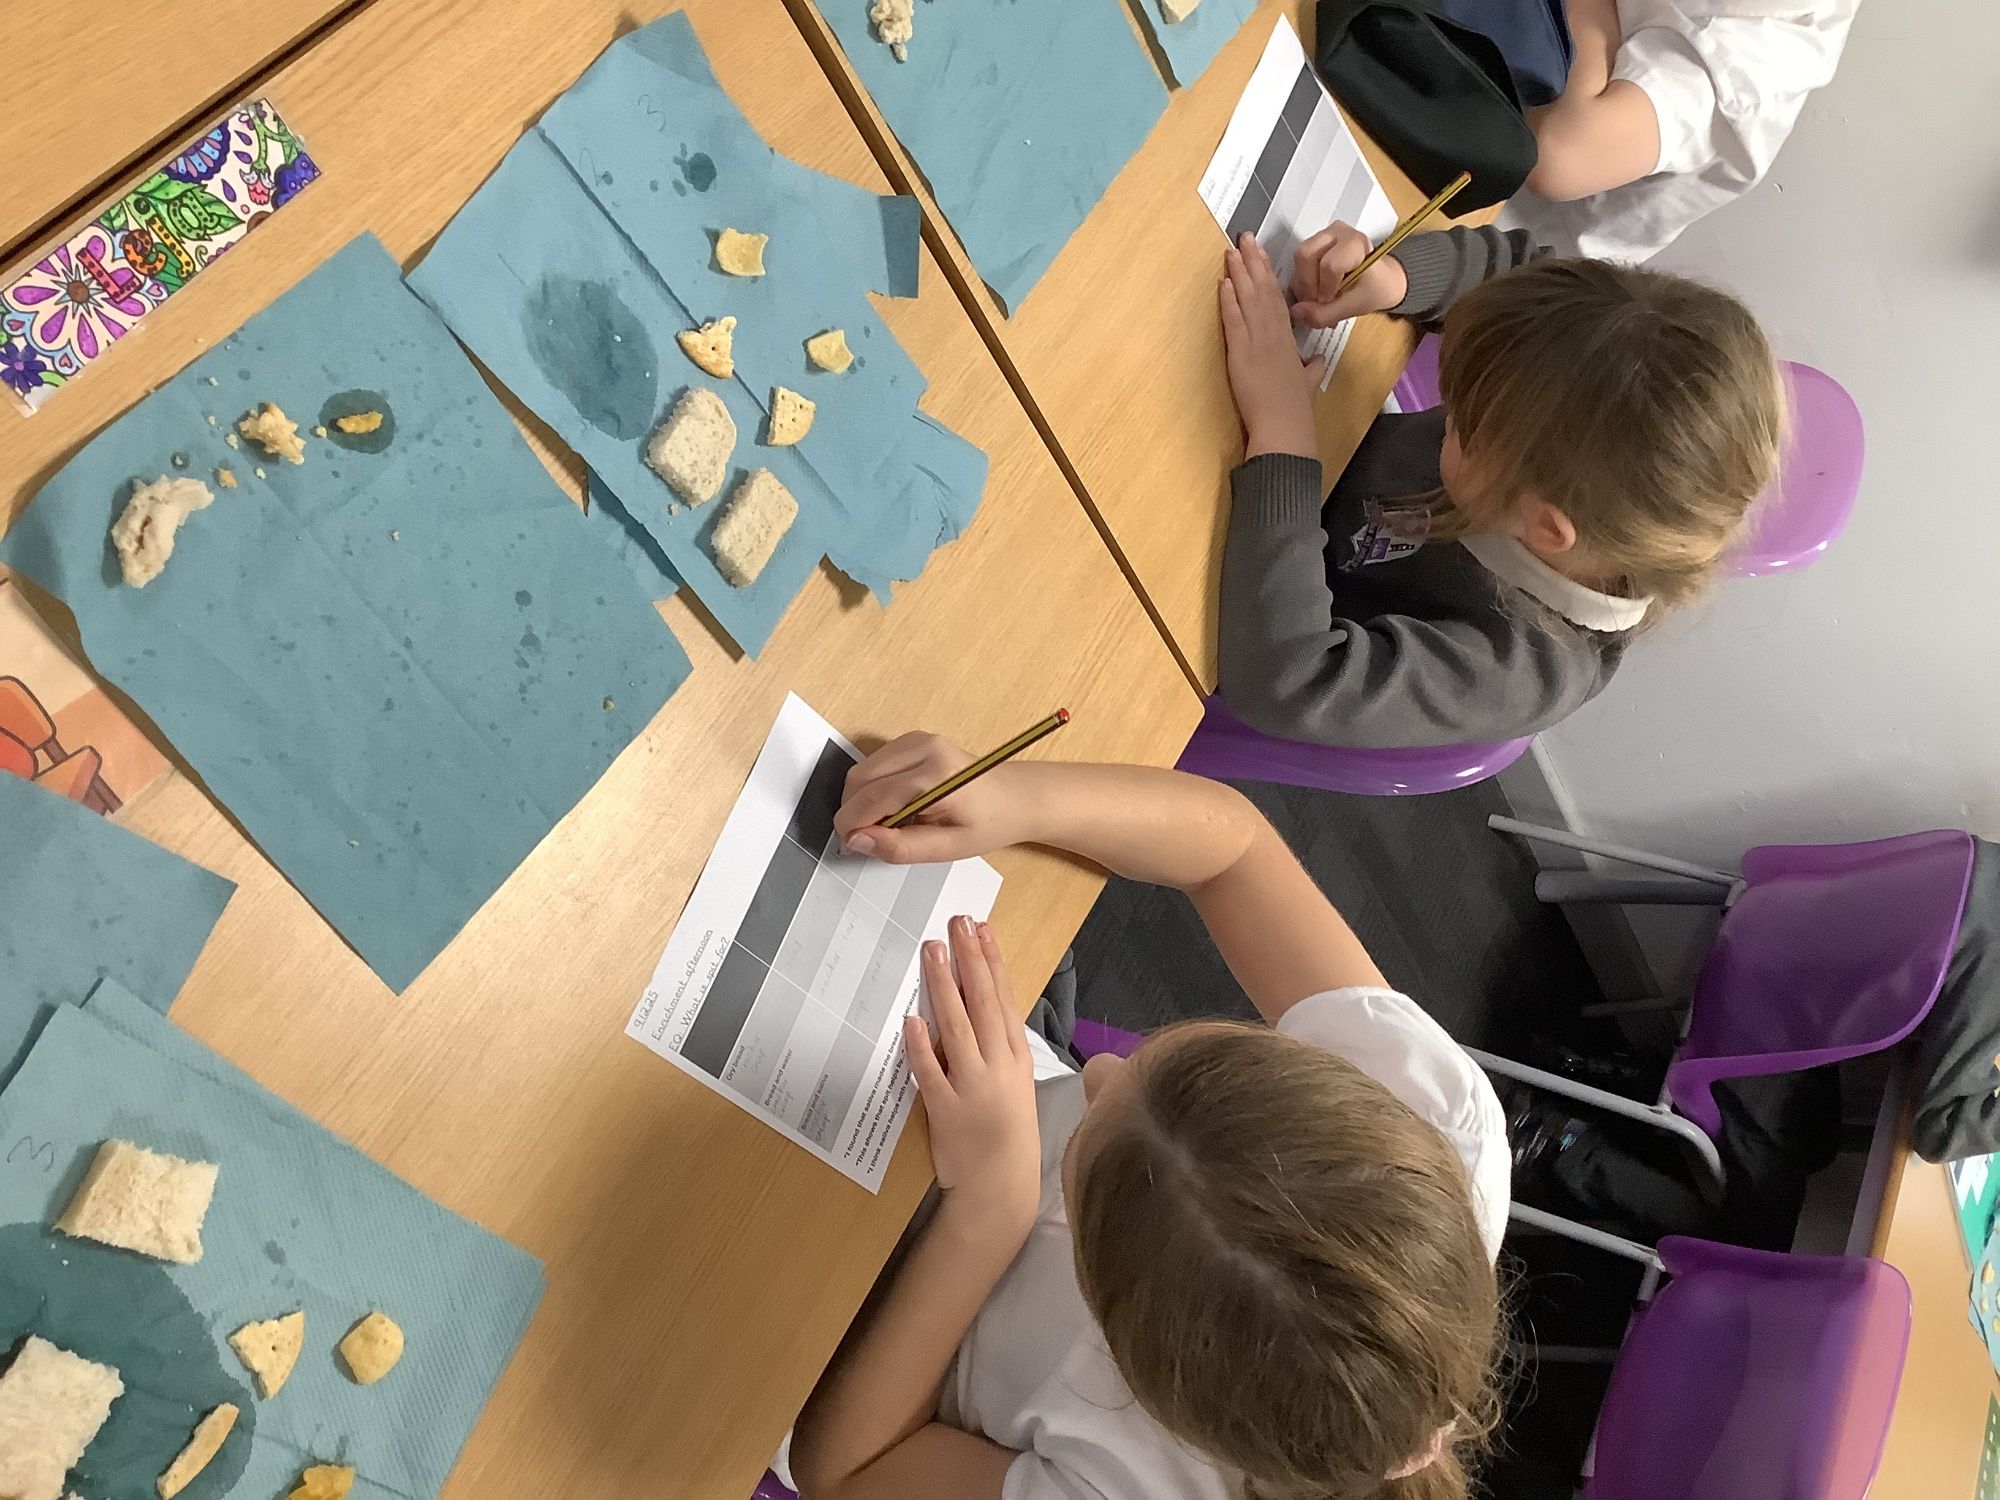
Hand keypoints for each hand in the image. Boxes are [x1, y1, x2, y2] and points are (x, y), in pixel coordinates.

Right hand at [835, 733, 1031, 863]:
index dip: (851, 826)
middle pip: (859, 779)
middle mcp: (924, 748)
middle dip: (853, 812)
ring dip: (863, 800)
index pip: (872, 798)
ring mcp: (918, 739)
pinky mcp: (914, 740)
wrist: (1018, 797)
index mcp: (936, 775)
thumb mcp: (949, 848)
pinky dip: (873, 788)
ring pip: (862, 770)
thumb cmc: (992, 823)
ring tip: (891, 824)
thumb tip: (857, 841)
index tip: (849, 847)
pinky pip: (875, 764)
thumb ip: (900, 847)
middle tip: (871, 840)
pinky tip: (897, 807)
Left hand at [904, 917, 1039, 1234]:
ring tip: (932, 952)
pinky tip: (912, 1019)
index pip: (1004, 998)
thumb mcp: (1014, 1082)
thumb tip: (979, 1001)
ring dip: (944, 987)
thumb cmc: (1006, 1131)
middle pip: (983, 1003)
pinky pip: (931, 1072)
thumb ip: (997, 1045)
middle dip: (969, 959)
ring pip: (958, 1028)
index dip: (992, 961)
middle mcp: (998, 1066)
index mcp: (1016, 1057)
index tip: (981, 928)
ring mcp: (973, 1087)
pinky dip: (922, 1046)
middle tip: (956, 923)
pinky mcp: (947, 1110)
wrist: (1001, 1186)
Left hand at [1220, 233, 1322, 458]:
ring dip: (1239, 273)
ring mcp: (1257, 342)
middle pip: (1263, 291)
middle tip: (1245, 238)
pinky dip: (1228, 301)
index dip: (1268, 275)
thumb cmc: (1295, 408)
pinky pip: (1235, 321)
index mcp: (1287, 339)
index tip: (1262, 254)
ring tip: (1232, 250)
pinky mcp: (1241, 354)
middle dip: (1253, 262)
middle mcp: (1274, 335)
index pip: (1278, 299)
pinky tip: (1224, 282)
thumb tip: (1316, 362)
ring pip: (1249, 300)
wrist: (1285, 425)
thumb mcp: (1308, 383)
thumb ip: (1311, 368)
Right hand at [1289, 220, 1406, 328]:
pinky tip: (1316, 293)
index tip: (1329, 302)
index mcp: (1355, 242)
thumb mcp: (1353, 307)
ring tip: (1319, 300)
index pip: (1329, 265)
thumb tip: (1296, 312)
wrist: (1382, 280)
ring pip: (1299, 260)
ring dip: (1304, 286)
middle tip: (1317, 303)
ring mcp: (1322, 236)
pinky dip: (1303, 283)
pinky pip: (1298, 264)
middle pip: (1306, 256)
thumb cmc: (1373, 288)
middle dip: (1307, 286)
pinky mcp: (1313, 244)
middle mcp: (1336, 232)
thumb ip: (1325, 313)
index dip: (1324, 289)